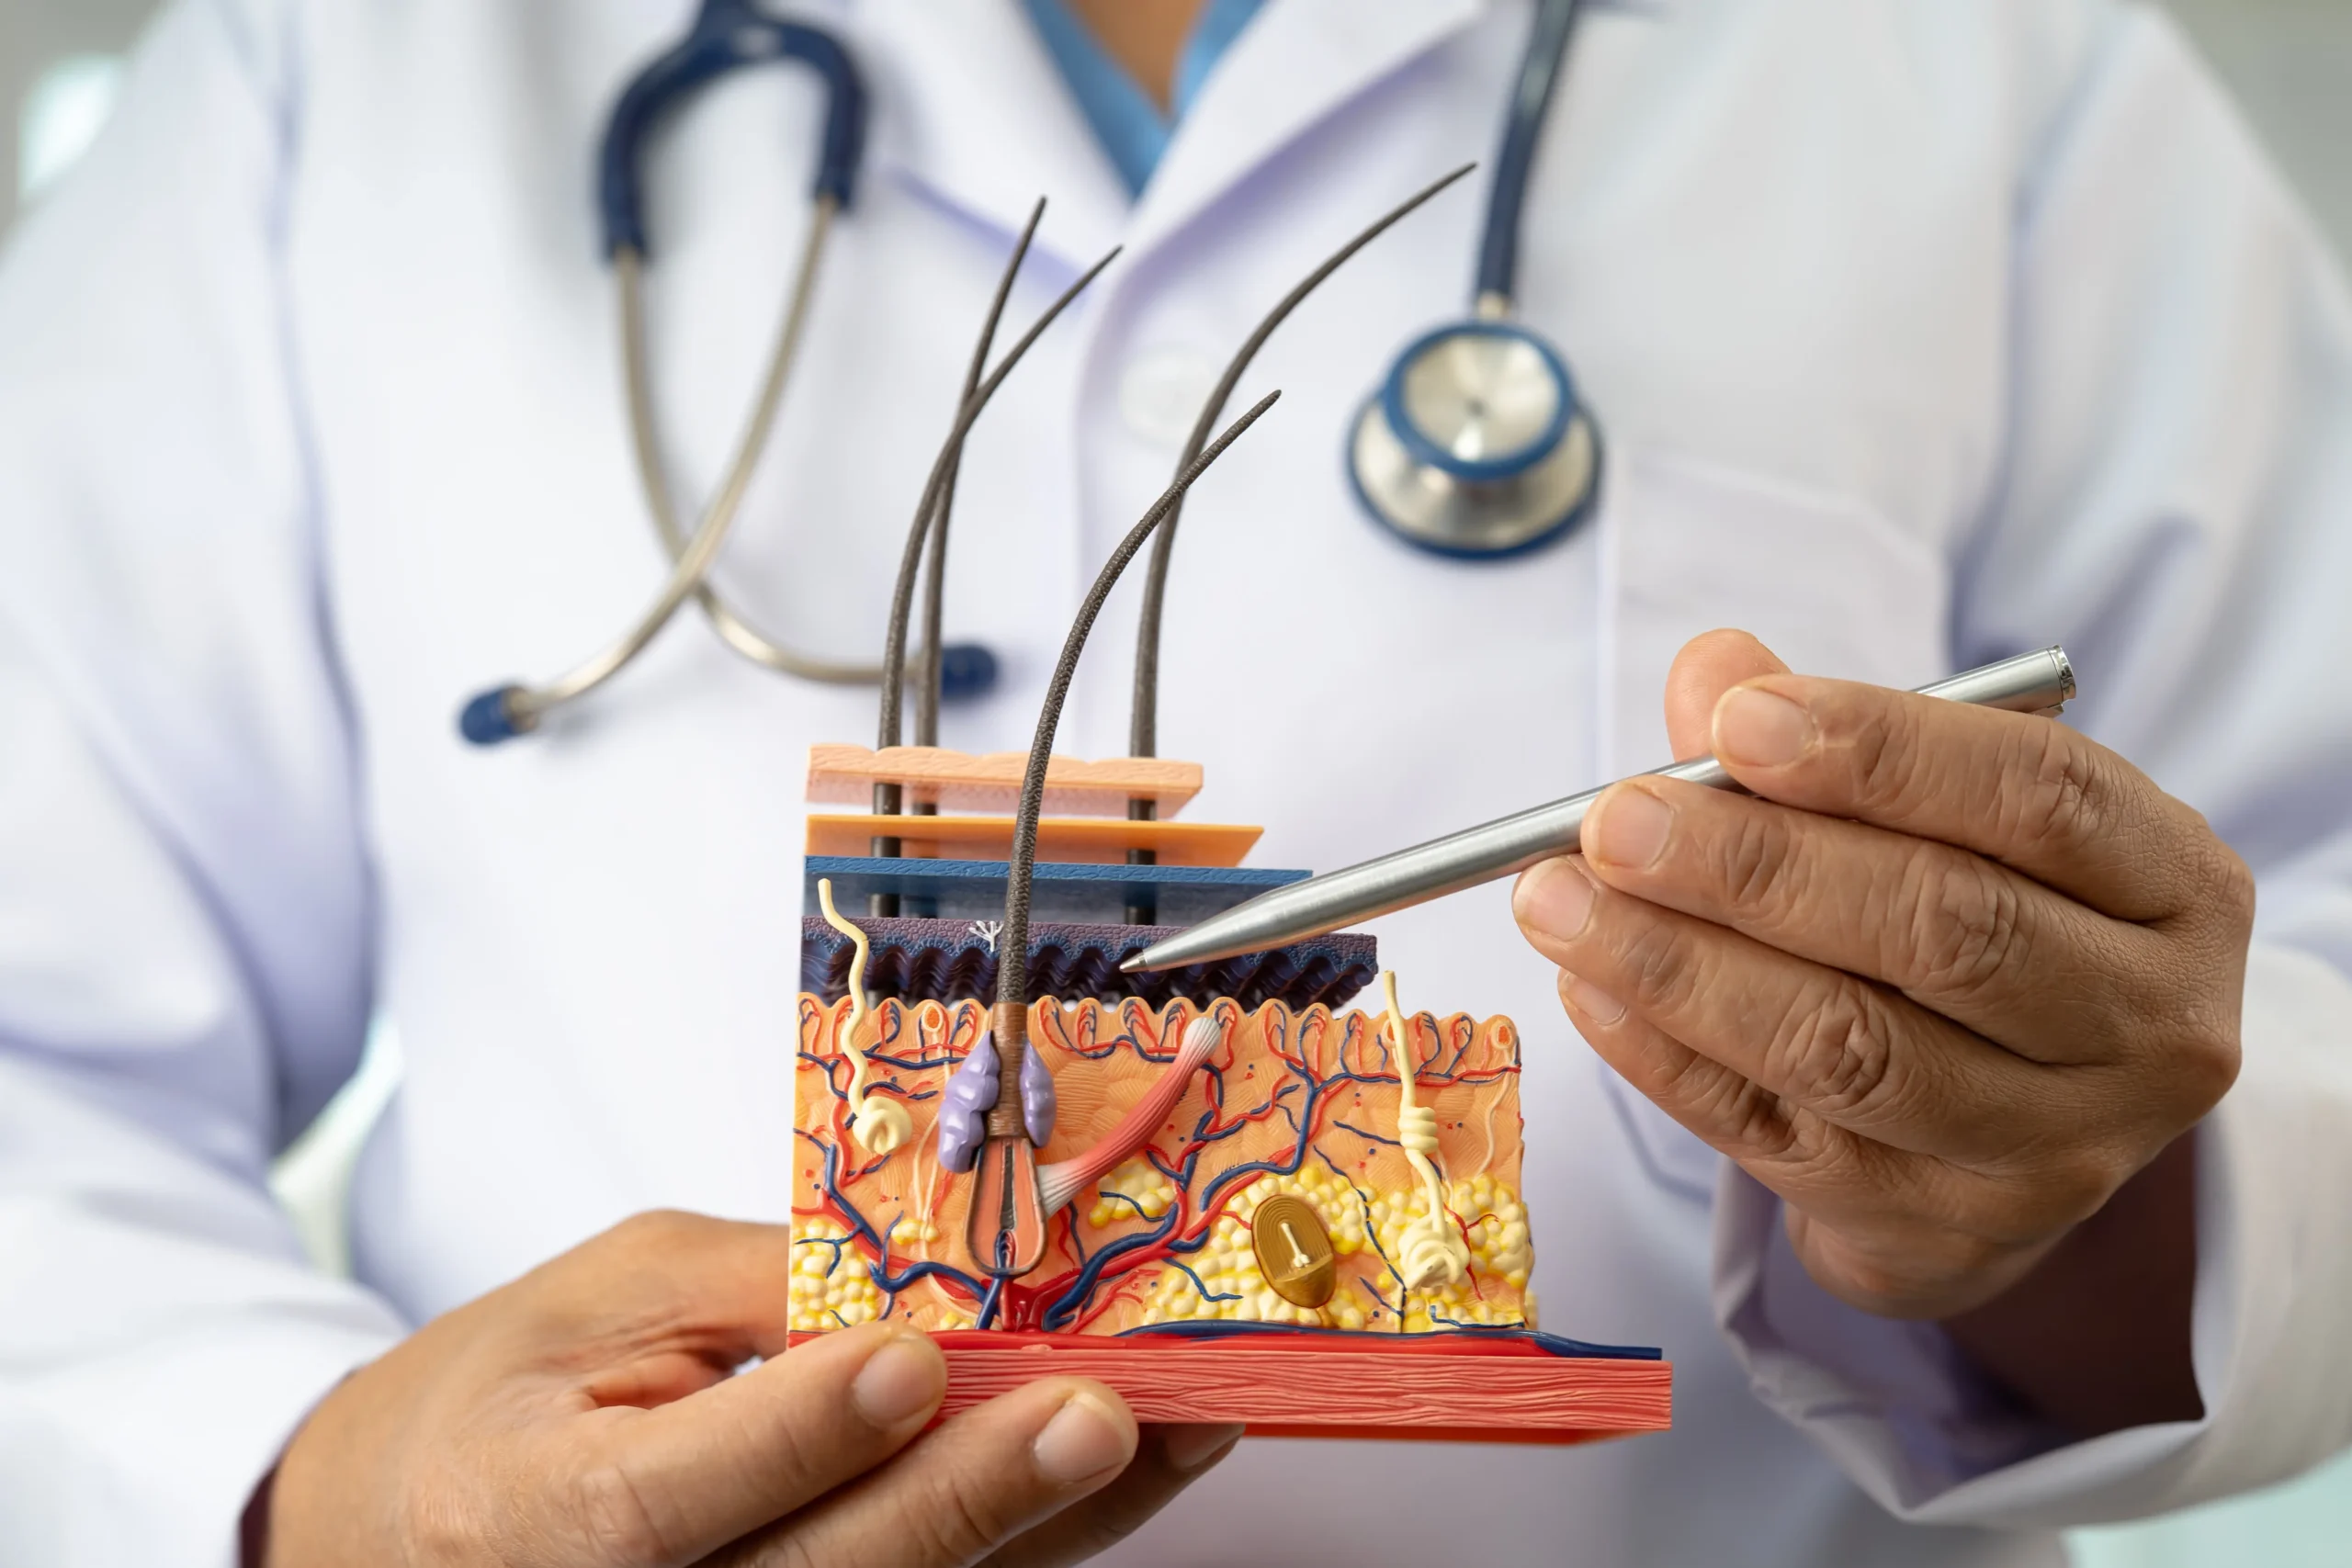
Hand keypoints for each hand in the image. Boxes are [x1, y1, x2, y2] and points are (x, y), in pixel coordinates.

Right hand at [258, 1210, 1238, 1566]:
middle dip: (967, 1494)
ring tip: (1171, 1430)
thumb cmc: (517, 1391)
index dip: (802, 1435)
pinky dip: (1037, 1545)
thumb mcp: (607, 1290)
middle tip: (1093, 1409)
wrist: (434, 1526)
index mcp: (541, 1514)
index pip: (676, 1498)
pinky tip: (1123, 1474)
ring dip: (1048, 1526)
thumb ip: (754, 1285)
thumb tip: (925, 1275)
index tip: (911, 1359)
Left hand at [1512, 631, 2248, 1419]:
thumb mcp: (1948, 819)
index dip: (1883, 753)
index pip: (2043, 797)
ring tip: (1560, 902)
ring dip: (1683, 967)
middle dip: (1756, 867)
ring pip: (1853, 1049)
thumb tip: (1713, 671)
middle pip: (1945, 930)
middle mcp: (2146, 1027)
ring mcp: (2052, 1149)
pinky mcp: (1940, 1230)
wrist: (2016, 1133)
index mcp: (2174, 888)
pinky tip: (1589, 989)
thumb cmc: (1974, 922)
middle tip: (1613, 821)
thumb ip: (1829, 743)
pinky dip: (1667, 1056)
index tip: (1735, 722)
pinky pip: (1776, 1136)